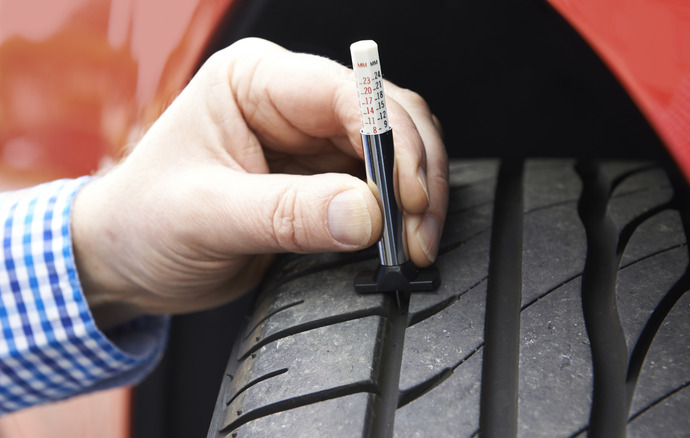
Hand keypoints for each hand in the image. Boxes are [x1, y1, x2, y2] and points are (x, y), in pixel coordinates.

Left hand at [71, 38, 447, 328]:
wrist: (125, 260)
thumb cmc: (142, 222)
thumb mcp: (206, 217)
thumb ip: (287, 213)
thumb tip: (365, 213)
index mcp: (253, 81)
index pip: (345, 91)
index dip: (388, 140)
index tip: (405, 196)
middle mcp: (290, 103)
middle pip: (386, 117)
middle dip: (414, 173)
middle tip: (415, 232)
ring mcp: (311, 142)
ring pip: (396, 151)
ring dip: (416, 196)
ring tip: (413, 243)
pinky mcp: (323, 181)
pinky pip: (381, 187)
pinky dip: (399, 214)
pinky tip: (399, 241)